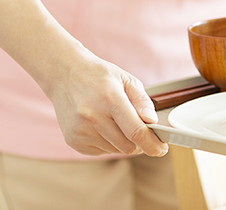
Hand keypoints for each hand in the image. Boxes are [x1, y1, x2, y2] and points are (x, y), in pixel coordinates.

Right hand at [43, 54, 168, 156]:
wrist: (63, 74)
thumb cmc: (97, 76)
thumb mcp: (125, 79)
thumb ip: (142, 101)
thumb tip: (152, 122)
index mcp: (109, 99)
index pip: (136, 132)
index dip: (152, 145)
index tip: (161, 149)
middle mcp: (92, 117)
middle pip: (128, 146)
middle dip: (139, 143)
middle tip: (140, 131)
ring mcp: (80, 131)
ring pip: (115, 150)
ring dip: (122, 142)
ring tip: (114, 121)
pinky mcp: (73, 140)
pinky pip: (101, 151)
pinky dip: (107, 143)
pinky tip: (100, 125)